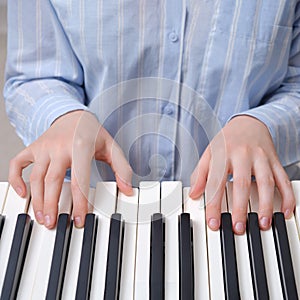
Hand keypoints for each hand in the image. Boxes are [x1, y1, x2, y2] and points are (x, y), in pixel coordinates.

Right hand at [9, 110, 132, 228]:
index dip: (79, 203)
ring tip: (42, 217)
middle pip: (52, 181)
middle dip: (51, 205)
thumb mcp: (111, 147)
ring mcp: (44, 147)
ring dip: (37, 199)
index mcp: (80, 147)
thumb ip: (122, 168)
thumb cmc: (93, 133)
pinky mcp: (33, 147)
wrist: (73, 115)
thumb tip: (127, 190)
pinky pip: (18, 163)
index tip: (78, 220)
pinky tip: (22, 193)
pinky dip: (16, 178)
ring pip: (35, 177)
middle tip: (53, 224)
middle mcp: (59, 147)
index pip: (79, 180)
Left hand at [189, 115, 294, 233]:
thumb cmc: (226, 142)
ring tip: (263, 224)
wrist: (248, 123)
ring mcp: (261, 157)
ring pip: (266, 182)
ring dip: (266, 204)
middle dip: (240, 207)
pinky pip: (283, 179)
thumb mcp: (208, 154)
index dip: (214, 203)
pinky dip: (287, 196)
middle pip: (241, 183)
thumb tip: (194, 195)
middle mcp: (242, 155)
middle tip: (238, 228)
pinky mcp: (274, 161)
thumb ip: (200, 174)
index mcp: (223, 154)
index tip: (213, 222)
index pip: (216, 182)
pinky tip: (285, 211)